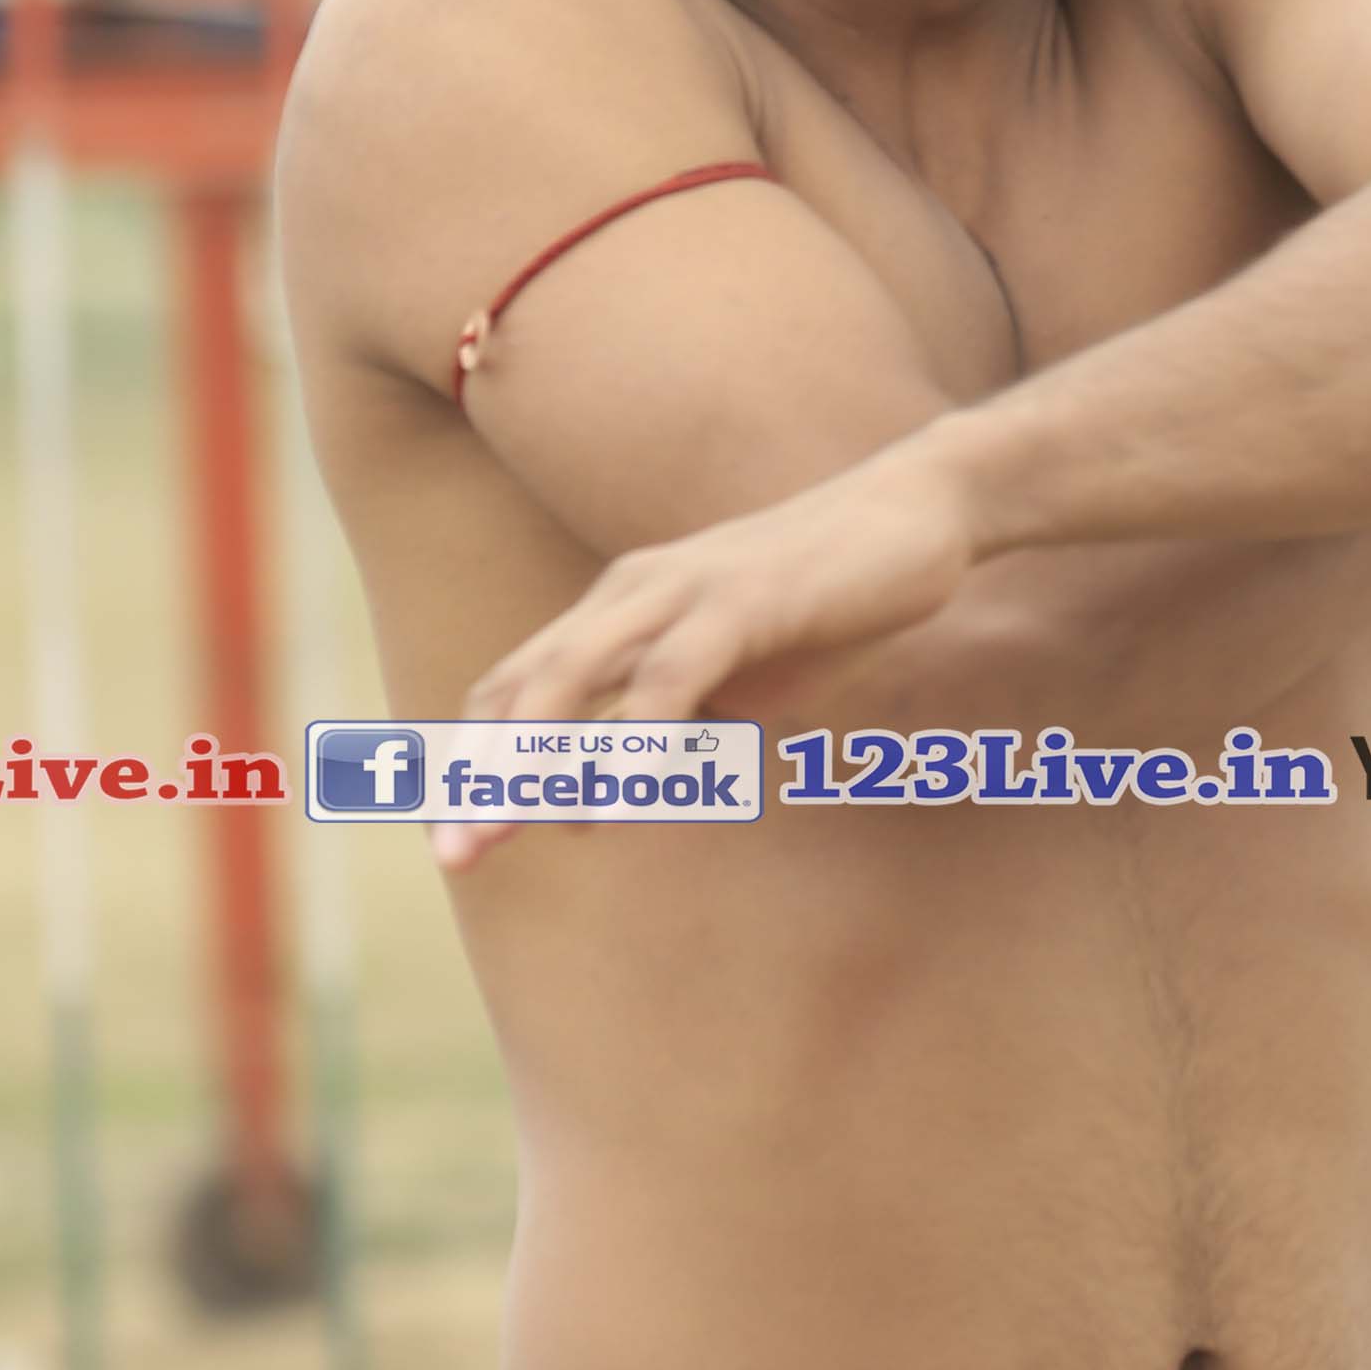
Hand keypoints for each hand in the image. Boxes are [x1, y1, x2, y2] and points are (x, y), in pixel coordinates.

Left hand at [442, 441, 981, 871]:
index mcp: (620, 610)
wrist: (916, 513)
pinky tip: (622, 803)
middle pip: (523, 687)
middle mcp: (631, 594)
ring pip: (574, 675)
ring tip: (509, 831)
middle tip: (455, 857)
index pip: (516, 687)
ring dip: (534, 760)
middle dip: (482, 774)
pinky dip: (636, 744)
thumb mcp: (739, 680)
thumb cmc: (829, 602)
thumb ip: (678, 731)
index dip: (474, 761)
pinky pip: (670, 678)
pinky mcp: (741, 600)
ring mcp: (682, 591)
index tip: (455, 837)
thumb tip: (623, 798)